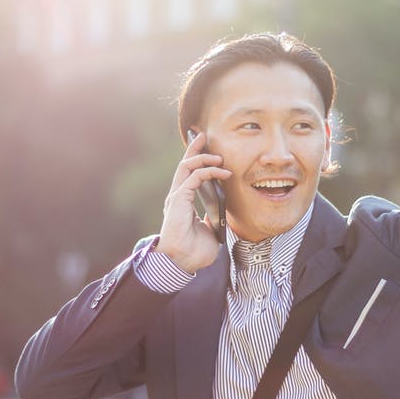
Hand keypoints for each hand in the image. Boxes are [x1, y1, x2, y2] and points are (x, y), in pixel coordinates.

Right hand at [154, 131, 231, 272]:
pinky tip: (222, 172)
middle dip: (194, 148)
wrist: (182, 262)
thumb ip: (210, 220)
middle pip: (184, 165)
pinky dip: (208, 171)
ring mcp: (177, 197)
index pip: (188, 175)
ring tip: (219, 157)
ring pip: (187, 167)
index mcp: (183, 203)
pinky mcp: (179, 199)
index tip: (207, 149)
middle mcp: (178, 197)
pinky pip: (194, 177)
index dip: (196, 160)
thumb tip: (216, 215)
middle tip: (203, 135)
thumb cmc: (193, 252)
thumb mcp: (208, 231)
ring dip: (203, 157)